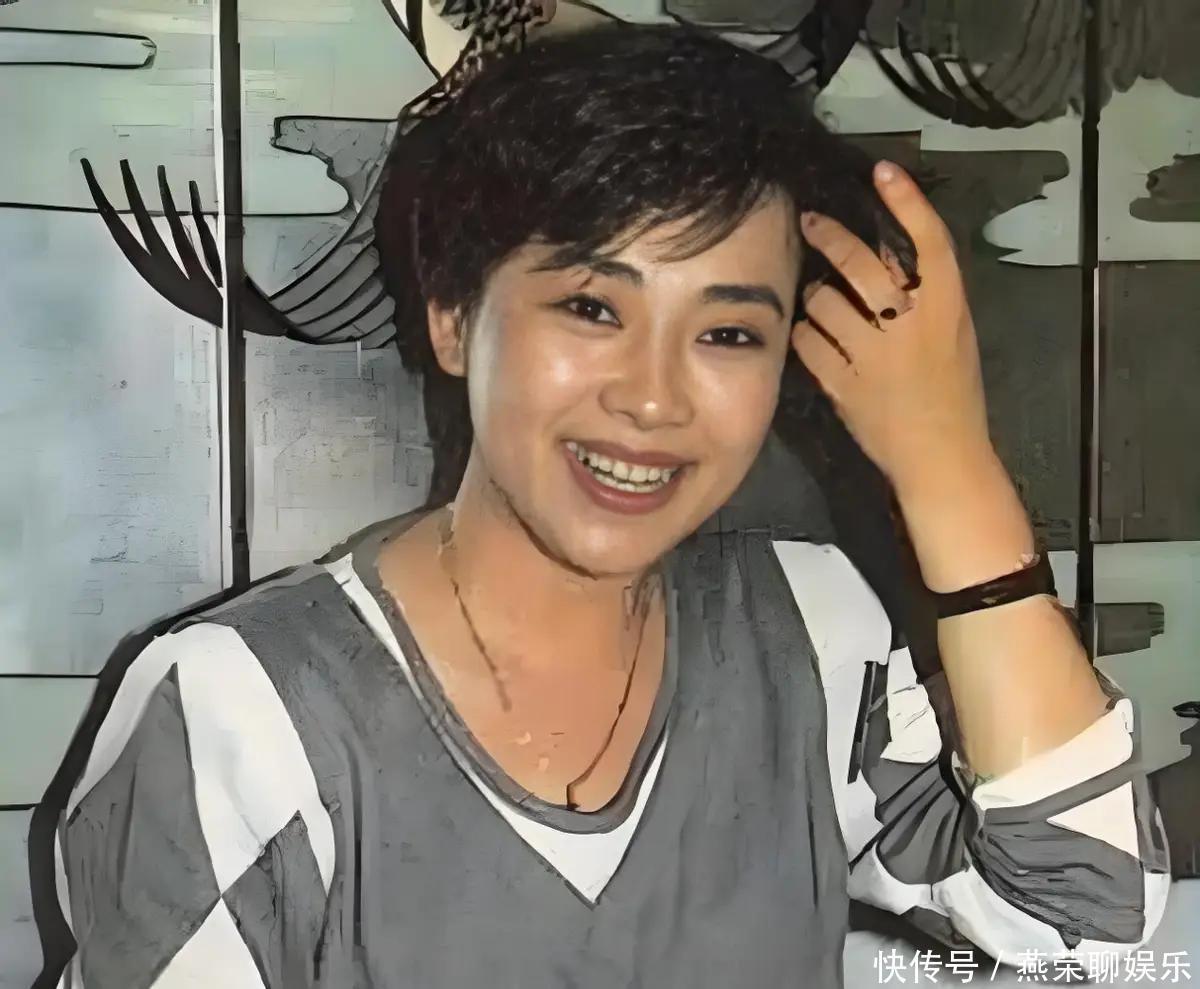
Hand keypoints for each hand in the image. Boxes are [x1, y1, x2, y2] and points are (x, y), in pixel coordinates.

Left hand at [791, 161, 993, 494]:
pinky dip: (806, 334)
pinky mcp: (842, 382)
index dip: (905, 201)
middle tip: (810, 222)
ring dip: (816, 295)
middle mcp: (910, 324)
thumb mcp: (955, 334)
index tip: (882, 170)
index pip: (929, 241)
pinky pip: (808, 341)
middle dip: (828, 235)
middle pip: (860, 262)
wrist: (940, 454)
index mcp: (948, 307)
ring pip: (824, 300)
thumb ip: (929, 297)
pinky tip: (814, 338)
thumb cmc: (953, 392)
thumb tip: (891, 256)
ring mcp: (873, 354)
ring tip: (821, 302)